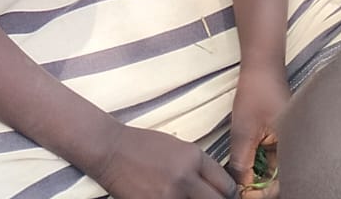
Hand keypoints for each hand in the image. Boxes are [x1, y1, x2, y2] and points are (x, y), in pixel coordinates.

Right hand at [94, 124, 236, 198]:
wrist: (110, 149)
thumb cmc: (143, 146)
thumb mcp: (177, 147)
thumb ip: (199, 167)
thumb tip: (219, 188)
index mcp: (193, 157)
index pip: (227, 186)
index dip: (229, 196)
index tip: (226, 198)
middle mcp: (186, 177)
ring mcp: (170, 196)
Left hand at [227, 65, 289, 193]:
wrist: (262, 65)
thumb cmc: (256, 94)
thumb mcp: (244, 131)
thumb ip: (241, 161)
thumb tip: (238, 187)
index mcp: (296, 151)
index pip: (281, 185)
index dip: (260, 193)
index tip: (242, 193)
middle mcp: (299, 149)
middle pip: (280, 180)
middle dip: (260, 187)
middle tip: (241, 186)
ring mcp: (292, 143)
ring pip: (276, 169)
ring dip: (259, 174)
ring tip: (242, 176)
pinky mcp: (285, 137)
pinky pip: (275, 157)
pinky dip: (261, 162)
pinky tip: (249, 161)